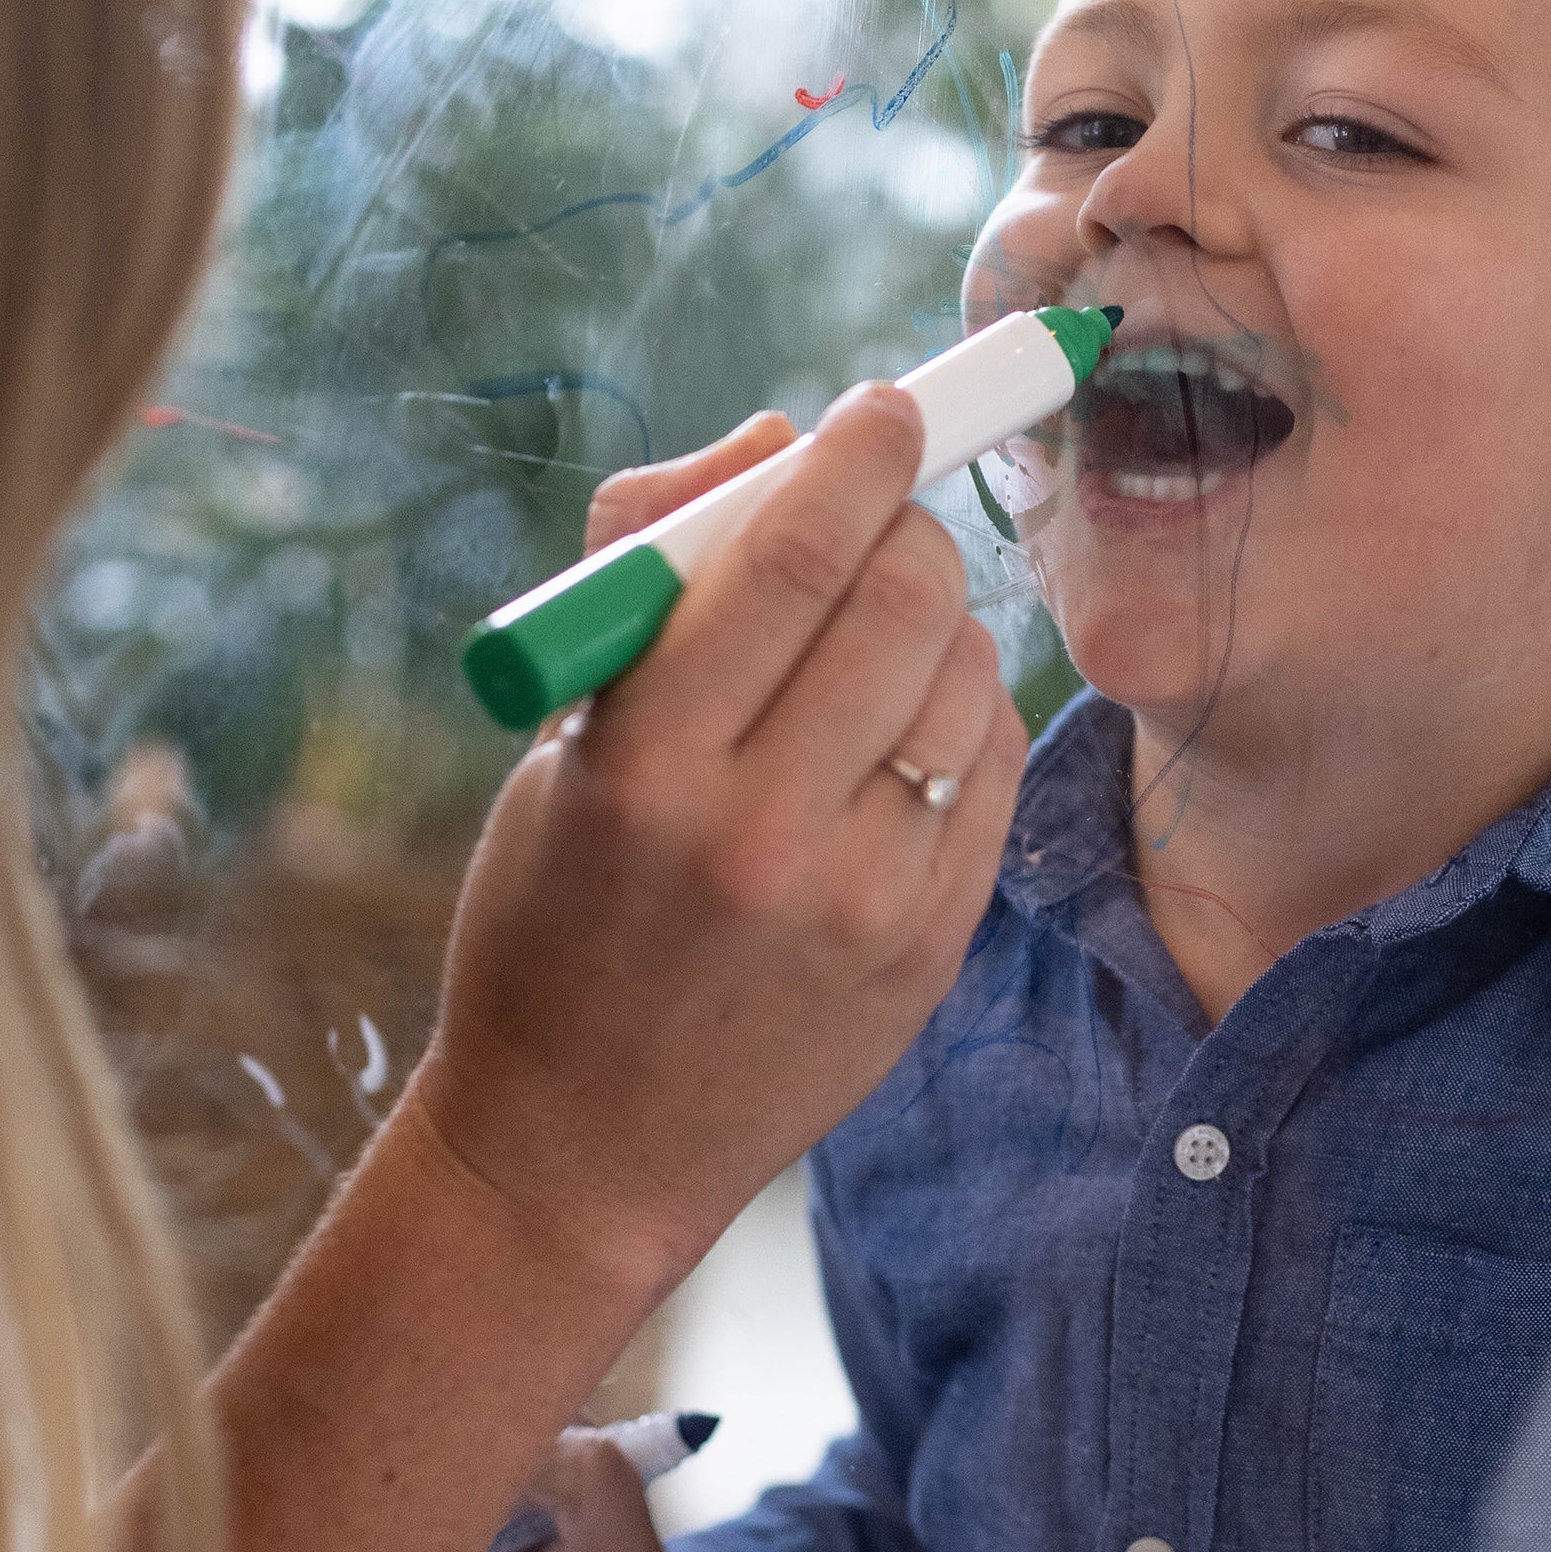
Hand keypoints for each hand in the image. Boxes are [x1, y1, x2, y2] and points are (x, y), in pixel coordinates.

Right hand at [406, 386, 1027, 1313]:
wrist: (587, 1142)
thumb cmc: (556, 911)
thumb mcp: (559, 738)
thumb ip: (654, 567)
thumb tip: (783, 443)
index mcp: (642, 763)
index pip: (795, 557)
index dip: (859, 456)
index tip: (883, 409)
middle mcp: (759, 832)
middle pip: (902, 602)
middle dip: (909, 529)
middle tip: (888, 523)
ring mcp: (859, 900)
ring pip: (966, 680)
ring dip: (943, 622)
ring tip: (888, 636)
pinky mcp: (927, 950)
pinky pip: (994, 773)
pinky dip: (966, 716)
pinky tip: (912, 728)